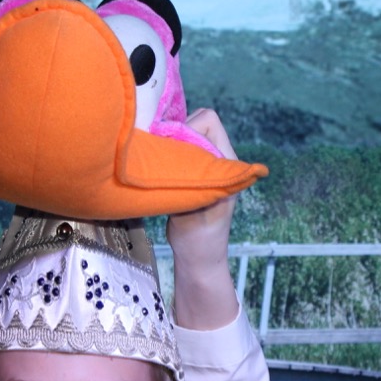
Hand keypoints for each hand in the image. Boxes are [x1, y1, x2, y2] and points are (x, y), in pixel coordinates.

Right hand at [168, 108, 241, 329]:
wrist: (197, 259)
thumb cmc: (201, 238)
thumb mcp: (194, 205)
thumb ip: (187, 174)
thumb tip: (170, 143)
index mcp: (226, 160)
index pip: (207, 121)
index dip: (187, 128)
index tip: (171, 151)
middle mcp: (216, 157)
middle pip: (192, 122)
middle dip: (173, 134)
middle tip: (161, 159)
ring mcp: (202, 164)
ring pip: (179, 135)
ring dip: (166, 146)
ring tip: (158, 167)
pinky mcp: (187, 172)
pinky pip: (173, 149)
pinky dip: (162, 155)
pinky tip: (154, 170)